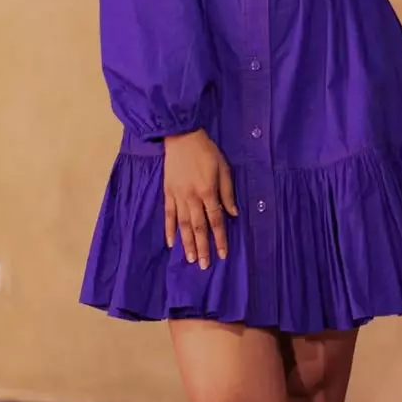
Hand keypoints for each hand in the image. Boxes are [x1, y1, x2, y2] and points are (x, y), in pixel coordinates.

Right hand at [163, 129, 237, 268]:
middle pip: (198, 227)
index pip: (216, 220)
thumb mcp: (224, 168)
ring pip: (183, 225)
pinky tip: (171, 243)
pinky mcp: (168, 192)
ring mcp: (178, 196)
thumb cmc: (206, 151)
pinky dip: (169, 229)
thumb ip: (227, 192)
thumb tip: (233, 214)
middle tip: (205, 265)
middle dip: (203, 247)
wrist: (181, 136)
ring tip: (191, 259)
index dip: (220, 238)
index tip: (223, 254)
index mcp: (208, 191)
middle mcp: (192, 197)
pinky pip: (168, 214)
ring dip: (187, 243)